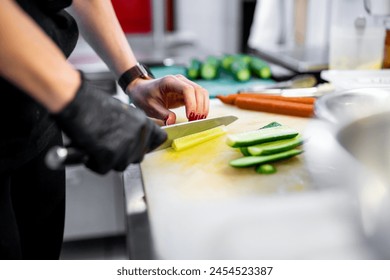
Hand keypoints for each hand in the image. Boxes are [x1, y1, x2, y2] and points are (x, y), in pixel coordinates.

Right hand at [52, 73, 166, 173]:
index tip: (142, 146)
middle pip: (138, 156)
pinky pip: (103, 168)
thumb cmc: (94, 105)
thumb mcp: (123, 112)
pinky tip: (89, 149)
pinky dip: (94, 162)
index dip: (148, 144)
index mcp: (143, 123)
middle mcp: (138, 136)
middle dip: (125, 154)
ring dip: (109, 159)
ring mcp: (125, 148)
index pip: (159, 139)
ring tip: (97, 144)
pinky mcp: (109, 157)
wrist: (76, 102)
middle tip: (109, 144)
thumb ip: (133, 127)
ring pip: (121, 164)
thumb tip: (135, 140)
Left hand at [126, 74, 208, 124]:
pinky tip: (198, 116)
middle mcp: (180, 80)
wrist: (142, 90)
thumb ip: (162, 114)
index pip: (187, 89)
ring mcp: (185, 84)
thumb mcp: (150, 107)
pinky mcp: (187, 91)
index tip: (190, 117)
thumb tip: (172, 122)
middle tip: (195, 121)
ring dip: (203, 107)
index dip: (192, 104)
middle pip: (198, 90)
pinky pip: (200, 97)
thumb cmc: (145, 96)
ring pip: (202, 93)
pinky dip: (202, 106)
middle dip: (199, 107)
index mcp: (169, 82)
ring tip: (198, 120)